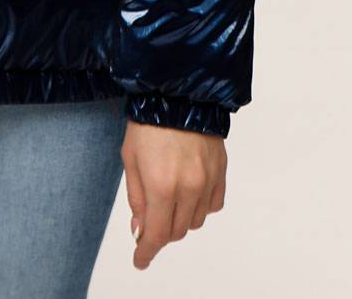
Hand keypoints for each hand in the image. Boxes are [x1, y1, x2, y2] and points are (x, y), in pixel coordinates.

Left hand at [122, 119, 226, 269]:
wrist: (177, 92)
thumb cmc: (147, 123)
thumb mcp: (130, 159)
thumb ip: (136, 198)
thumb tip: (141, 229)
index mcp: (161, 185)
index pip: (157, 234)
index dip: (147, 252)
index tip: (141, 260)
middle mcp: (188, 187)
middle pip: (177, 231)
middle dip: (161, 232)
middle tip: (149, 221)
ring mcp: (207, 181)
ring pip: (195, 221)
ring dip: (180, 220)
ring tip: (168, 199)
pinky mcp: (221, 172)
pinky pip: (213, 205)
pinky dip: (200, 207)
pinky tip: (189, 192)